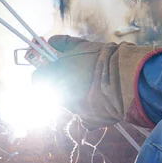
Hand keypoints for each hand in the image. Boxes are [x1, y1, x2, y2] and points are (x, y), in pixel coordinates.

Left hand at [32, 35, 161, 128]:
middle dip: (63, 83)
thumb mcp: (82, 46)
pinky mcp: (89, 122)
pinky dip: (90, 107)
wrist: (125, 78)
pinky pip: (85, 114)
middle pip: (54, 91)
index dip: (45, 71)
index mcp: (55, 78)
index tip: (54, 64)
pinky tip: (101, 97)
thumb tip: (51, 40)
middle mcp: (60, 97)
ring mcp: (74, 111)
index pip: (37, 78)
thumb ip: (64, 43)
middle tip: (79, 73)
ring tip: (94, 84)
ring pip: (71, 103)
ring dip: (78, 94)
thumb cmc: (102, 59)